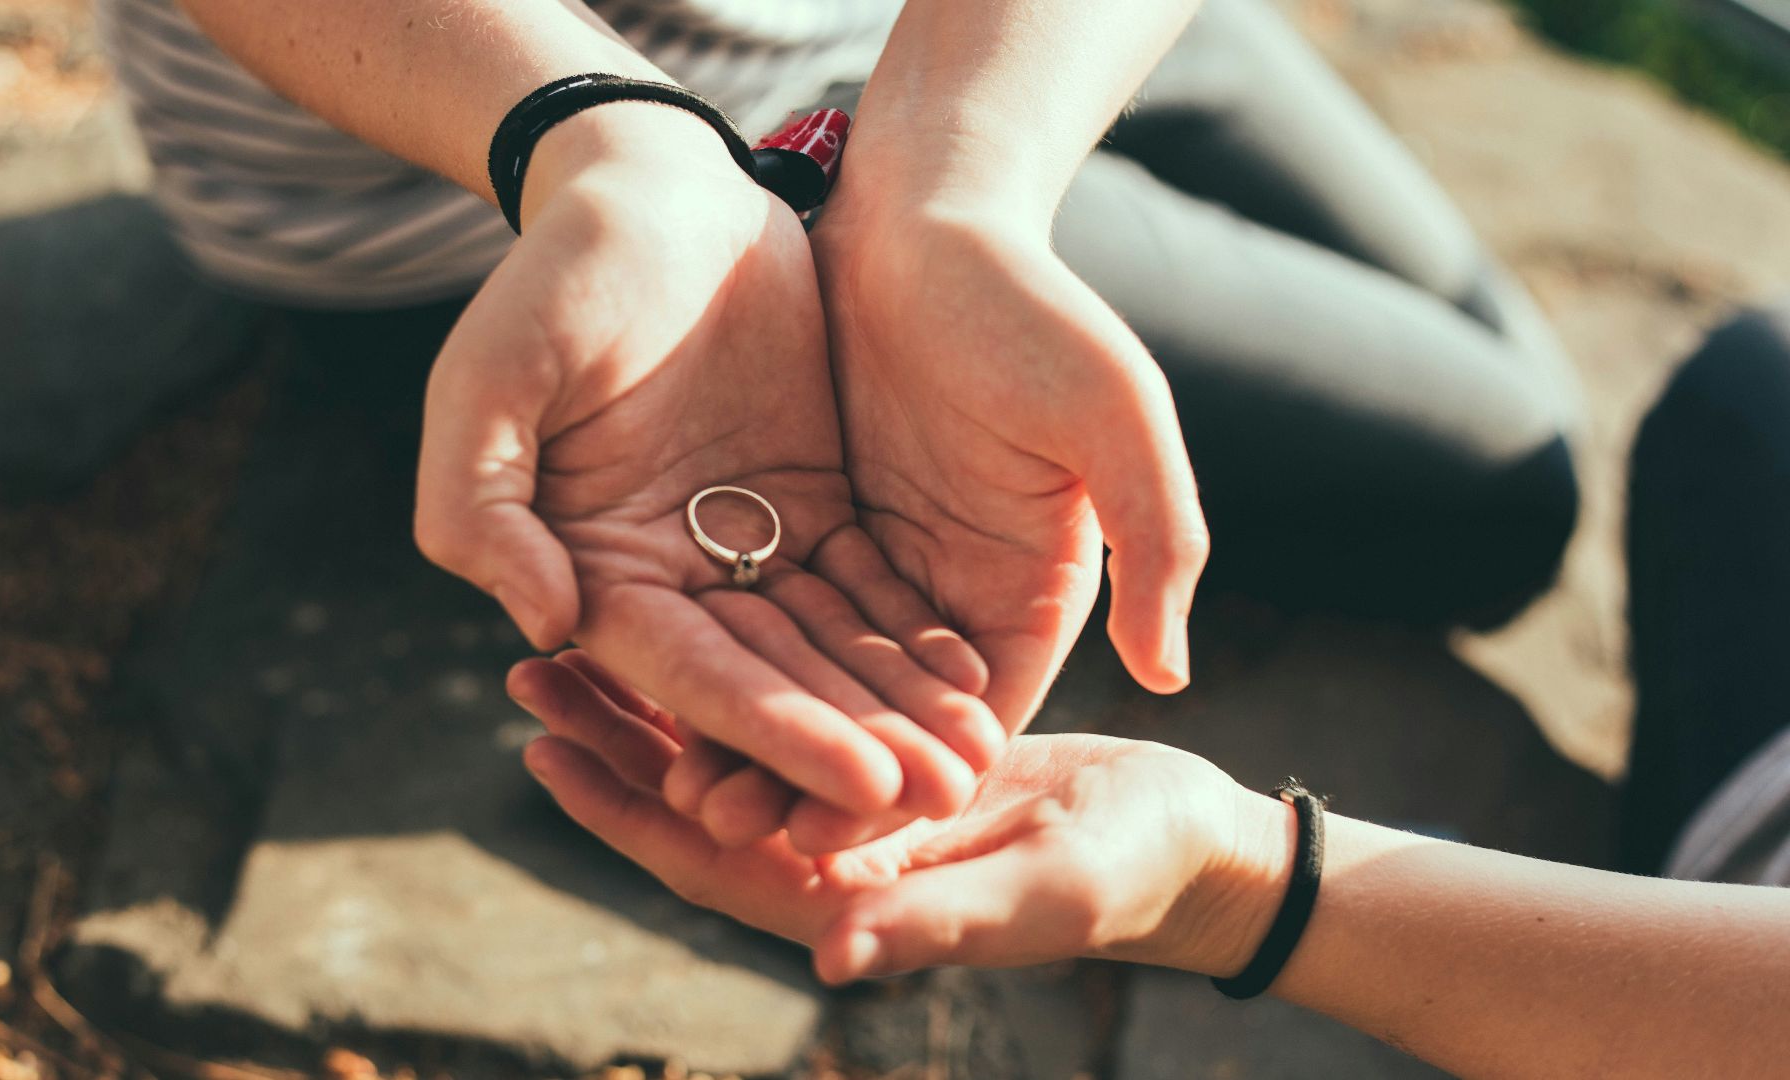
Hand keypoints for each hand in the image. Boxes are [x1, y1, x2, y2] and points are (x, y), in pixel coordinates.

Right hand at [415, 106, 1004, 830]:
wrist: (655, 190)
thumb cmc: (556, 275)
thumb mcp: (491, 376)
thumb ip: (484, 507)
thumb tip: (548, 624)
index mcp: (591, 570)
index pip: (690, 675)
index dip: (775, 732)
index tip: (859, 784)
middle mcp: (670, 581)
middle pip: (773, 682)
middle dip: (855, 744)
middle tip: (944, 795)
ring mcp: (745, 547)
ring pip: (829, 647)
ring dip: (897, 708)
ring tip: (973, 761)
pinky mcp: (813, 508)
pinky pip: (871, 584)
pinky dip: (916, 636)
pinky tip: (979, 681)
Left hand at [511, 651, 1284, 984]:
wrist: (1183, 835)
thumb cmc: (1125, 877)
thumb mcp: (1036, 897)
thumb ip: (935, 922)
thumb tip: (826, 956)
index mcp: (843, 894)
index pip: (703, 858)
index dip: (620, 813)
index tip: (538, 753)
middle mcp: (830, 845)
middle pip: (697, 793)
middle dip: (611, 738)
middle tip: (524, 667)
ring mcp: (855, 794)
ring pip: (736, 740)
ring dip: (659, 693)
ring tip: (581, 626)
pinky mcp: (886, 743)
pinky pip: (794, 697)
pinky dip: (742, 656)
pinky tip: (699, 594)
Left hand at [664, 173, 1212, 850]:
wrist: (932, 211)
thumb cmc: (1034, 304)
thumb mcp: (1116, 414)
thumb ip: (1156, 541)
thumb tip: (1173, 672)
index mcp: (1035, 594)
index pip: (971, 719)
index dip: (909, 784)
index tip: (844, 839)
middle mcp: (959, 596)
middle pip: (885, 714)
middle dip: (817, 778)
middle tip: (738, 835)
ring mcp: (887, 564)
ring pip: (820, 673)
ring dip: (763, 731)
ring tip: (691, 790)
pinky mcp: (822, 524)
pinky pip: (772, 606)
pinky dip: (730, 653)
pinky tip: (668, 700)